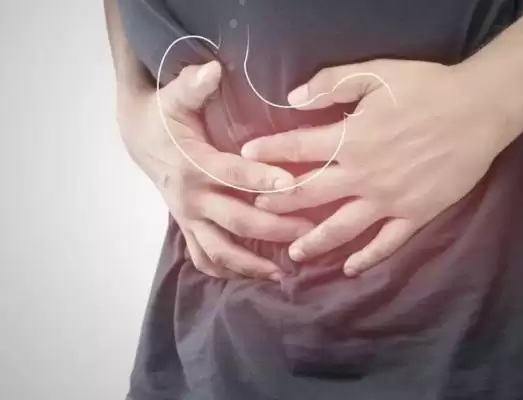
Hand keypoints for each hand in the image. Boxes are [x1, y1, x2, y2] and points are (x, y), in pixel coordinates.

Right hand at [116, 61, 312, 280]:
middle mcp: (191, 198)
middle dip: (275, 228)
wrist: (137, 138)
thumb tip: (212, 69)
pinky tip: (255, 276)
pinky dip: (228, 271)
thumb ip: (193, 85)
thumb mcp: (173, 97)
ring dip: (252, 264)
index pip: (232, 176)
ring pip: (220, 251)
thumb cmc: (162, 116)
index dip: (262, 180)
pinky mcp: (188, 228)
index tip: (292, 184)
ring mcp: (189, 218)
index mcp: (192, 164)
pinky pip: (205, 258)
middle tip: (309, 231)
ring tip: (284, 272)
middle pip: (236, 221)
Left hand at [240, 59, 522, 276]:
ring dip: (314, 242)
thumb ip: (332, 84)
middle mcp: (362, 176)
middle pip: (310, 195)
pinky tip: (351, 268)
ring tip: (293, 254)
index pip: (296, 149)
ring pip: (342, 228)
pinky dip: (368, 258)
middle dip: (279, 203)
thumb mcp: (375, 73)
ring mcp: (388, 200)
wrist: (478, 110)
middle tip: (257, 211)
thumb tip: (294, 99)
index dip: (268, 152)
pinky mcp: (414, 214)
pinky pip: (387, 243)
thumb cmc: (426, 88)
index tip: (244, 157)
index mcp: (349, 140)